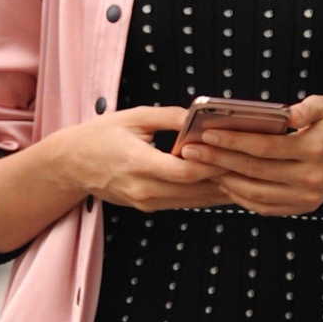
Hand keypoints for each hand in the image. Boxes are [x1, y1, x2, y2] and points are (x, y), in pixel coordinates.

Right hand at [64, 105, 231, 212]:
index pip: (185, 171)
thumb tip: (200, 115)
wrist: (70, 165)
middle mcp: (144, 189)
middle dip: (225, 178)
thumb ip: (169, 116)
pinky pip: (184, 202)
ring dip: (220, 190)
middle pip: (195, 190)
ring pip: (193, 201)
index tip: (235, 152)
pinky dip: (205, 194)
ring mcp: (146, 202)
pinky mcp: (149, 207)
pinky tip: (224, 184)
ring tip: (246, 177)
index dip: (213, 163)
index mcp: (138, 163)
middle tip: (252, 166)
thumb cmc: (100, 136)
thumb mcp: (133, 116)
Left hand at [177, 94, 322, 215]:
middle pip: (254, 172)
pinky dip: (241, 197)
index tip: (206, 135)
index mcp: (315, 149)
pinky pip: (266, 206)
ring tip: (202, 167)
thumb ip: (307, 107)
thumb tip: (288, 113)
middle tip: (190, 152)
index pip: (264, 147)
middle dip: (218, 161)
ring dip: (225, 181)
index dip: (232, 142)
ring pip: (256, 194)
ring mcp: (307, 197)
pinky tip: (224, 182)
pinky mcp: (304, 207)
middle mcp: (311, 178)